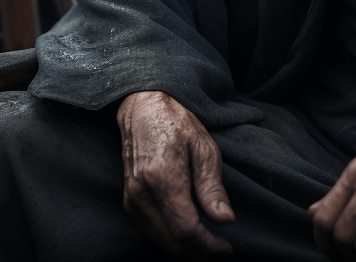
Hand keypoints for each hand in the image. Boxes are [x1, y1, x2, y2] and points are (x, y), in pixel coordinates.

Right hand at [117, 90, 233, 256]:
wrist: (143, 108)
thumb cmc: (177, 123)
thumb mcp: (203, 147)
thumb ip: (212, 186)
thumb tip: (225, 220)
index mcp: (162, 179)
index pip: (186, 229)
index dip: (208, 246)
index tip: (227, 248)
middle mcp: (141, 194)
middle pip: (171, 242)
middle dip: (199, 253)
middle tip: (221, 251)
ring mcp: (131, 199)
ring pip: (159, 241)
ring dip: (185, 250)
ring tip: (209, 246)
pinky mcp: (128, 201)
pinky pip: (150, 231)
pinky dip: (170, 239)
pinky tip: (189, 234)